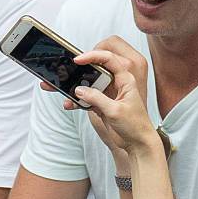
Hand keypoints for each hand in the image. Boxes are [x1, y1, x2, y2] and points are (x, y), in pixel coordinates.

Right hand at [41, 36, 148, 173]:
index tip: (77, 60)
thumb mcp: (115, 111)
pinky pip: (85, 97)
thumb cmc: (135, 125)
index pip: (109, 59)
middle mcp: (116, 82)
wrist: (136, 142)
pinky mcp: (101, 103)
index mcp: (125, 78)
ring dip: (74, 85)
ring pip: (88, 82)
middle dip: (80, 68)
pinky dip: (76, 100)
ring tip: (60, 88)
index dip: (93, 56)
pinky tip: (69, 104)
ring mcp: (108, 92)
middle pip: (96, 67)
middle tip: (66, 71)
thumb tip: (79, 89)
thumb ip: (96, 98)